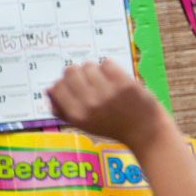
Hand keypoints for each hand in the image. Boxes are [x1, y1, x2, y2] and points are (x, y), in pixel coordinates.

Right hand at [47, 61, 167, 149]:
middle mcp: (90, 104)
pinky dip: (110, 68)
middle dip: (79, 74)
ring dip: (96, 71)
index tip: (77, 87)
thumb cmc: (114, 127)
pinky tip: (116, 79)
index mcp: (77, 115)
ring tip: (106, 83)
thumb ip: (63, 110)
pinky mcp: (124, 83)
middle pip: (70, 71)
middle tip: (92, 82)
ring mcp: (107, 92)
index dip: (66, 84)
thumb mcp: (85, 125)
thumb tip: (49, 91)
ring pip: (89, 65)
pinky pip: (106, 63)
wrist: (146, 132)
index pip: (56, 86)